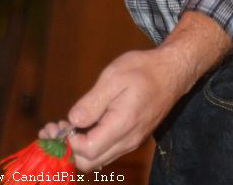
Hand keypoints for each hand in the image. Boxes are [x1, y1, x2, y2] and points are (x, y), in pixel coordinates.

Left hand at [48, 46, 190, 171]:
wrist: (172, 71)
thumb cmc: (143, 70)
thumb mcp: (114, 77)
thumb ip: (92, 102)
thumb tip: (73, 121)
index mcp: (122, 125)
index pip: (87, 151)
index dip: (69, 141)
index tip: (61, 124)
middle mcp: (128, 140)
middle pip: (90, 162)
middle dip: (70, 148)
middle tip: (60, 127)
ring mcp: (131, 141)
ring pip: (98, 158)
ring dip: (79, 147)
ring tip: (69, 124)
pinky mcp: (132, 137)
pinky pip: (107, 149)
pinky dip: (92, 142)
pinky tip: (86, 123)